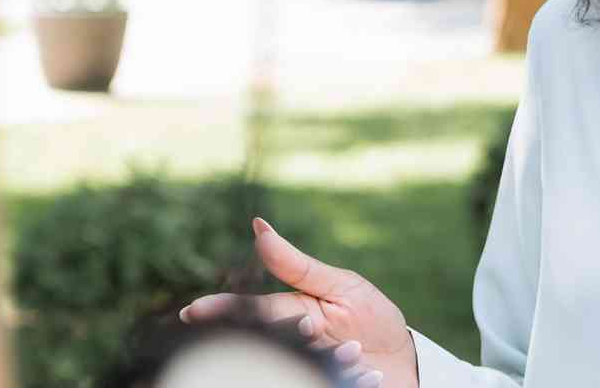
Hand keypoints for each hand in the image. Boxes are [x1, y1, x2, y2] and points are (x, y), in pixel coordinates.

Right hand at [181, 219, 417, 387]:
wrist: (406, 362)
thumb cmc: (371, 319)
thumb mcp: (341, 286)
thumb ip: (297, 265)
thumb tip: (258, 226)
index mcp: (290, 316)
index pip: (250, 311)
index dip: (221, 311)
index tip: (193, 312)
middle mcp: (294, 347)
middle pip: (269, 341)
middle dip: (292, 336)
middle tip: (311, 328)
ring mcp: (308, 371)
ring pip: (298, 368)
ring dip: (336, 360)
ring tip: (359, 351)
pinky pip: (334, 386)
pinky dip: (356, 381)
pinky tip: (372, 375)